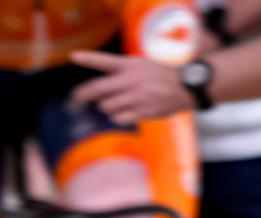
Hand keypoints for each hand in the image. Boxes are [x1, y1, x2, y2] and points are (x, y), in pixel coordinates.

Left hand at [69, 51, 193, 125]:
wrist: (186, 87)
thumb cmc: (158, 75)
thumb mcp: (141, 64)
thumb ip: (120, 71)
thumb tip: (94, 90)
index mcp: (130, 65)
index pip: (105, 60)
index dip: (88, 58)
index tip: (74, 56)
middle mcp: (131, 80)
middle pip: (96, 89)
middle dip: (82, 95)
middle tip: (77, 98)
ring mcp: (136, 96)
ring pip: (105, 106)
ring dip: (107, 106)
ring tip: (120, 101)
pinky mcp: (141, 111)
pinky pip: (117, 118)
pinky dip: (118, 117)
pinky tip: (129, 111)